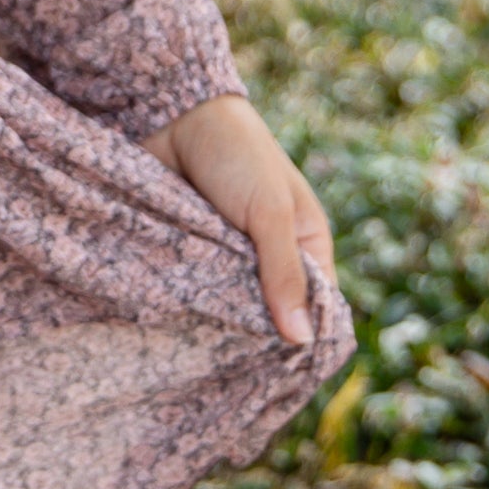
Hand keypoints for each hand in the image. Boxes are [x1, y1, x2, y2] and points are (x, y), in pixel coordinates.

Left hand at [151, 92, 334, 346]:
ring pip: (227, 305)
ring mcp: (227, 257)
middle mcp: (269, 256)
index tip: (281, 372)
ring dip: (217, 321)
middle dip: (253, 334)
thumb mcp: (270, 214)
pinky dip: (188, 303)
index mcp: (305, 244)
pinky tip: (177, 329)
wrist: (173, 116)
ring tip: (204, 354)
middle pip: (268, 312)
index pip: (315, 305)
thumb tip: (302, 340)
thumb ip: (283, 274)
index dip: (302, 336)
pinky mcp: (190, 254)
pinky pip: (193, 290)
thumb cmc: (237, 155)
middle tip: (235, 371)